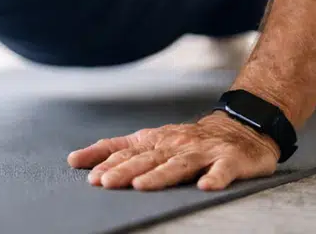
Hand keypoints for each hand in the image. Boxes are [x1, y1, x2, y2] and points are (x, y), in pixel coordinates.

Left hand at [67, 112, 278, 190]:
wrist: (240, 129)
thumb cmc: (188, 140)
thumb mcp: (150, 140)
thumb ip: (115, 149)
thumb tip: (75, 159)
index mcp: (155, 142)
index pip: (127, 151)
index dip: (108, 162)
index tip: (90, 175)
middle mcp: (175, 145)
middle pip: (147, 159)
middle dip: (125, 170)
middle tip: (106, 182)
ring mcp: (202, 153)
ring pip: (178, 165)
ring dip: (159, 175)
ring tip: (141, 186)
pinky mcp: (229, 161)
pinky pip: (222, 170)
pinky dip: (215, 178)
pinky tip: (205, 186)